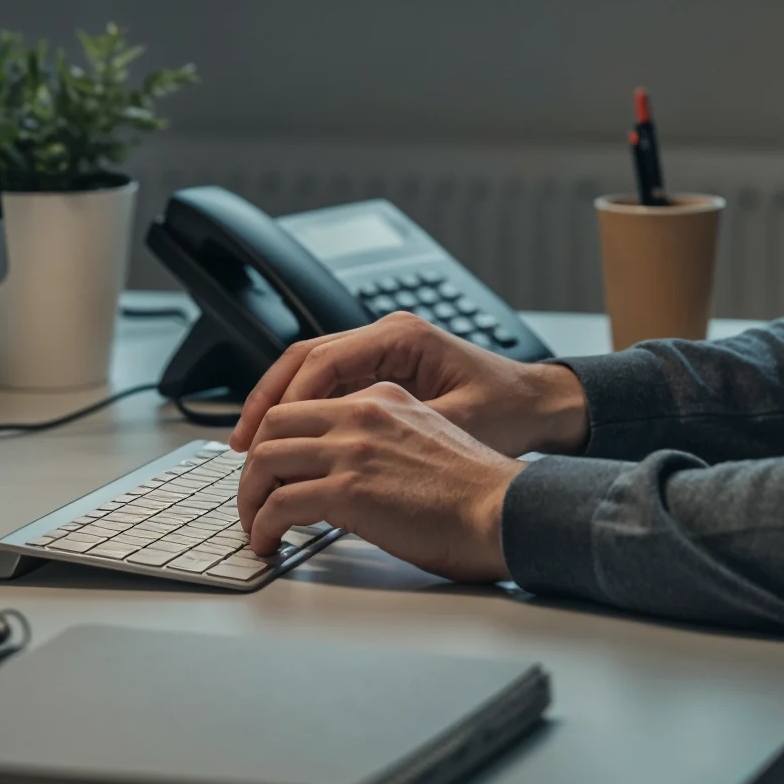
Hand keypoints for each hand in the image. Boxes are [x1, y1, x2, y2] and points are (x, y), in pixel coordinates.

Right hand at [229, 312, 587, 459]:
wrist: (541, 405)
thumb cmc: (507, 412)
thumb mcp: (452, 424)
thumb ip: (396, 428)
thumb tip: (340, 448)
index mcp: (401, 337)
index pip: (322, 360)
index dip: (285, 401)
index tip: (261, 437)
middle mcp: (388, 335)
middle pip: (306, 359)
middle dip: (269, 400)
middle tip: (242, 443)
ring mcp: (385, 351)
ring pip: (313, 371)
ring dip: (282, 406)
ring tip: (254, 446)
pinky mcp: (387, 371)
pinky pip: (332, 386)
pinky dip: (306, 411)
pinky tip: (291, 442)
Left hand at [235, 382, 520, 580]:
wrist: (503, 511)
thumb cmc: (476, 492)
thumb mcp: (427, 440)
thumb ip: (386, 440)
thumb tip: (348, 474)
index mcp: (384, 397)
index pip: (307, 403)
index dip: (277, 437)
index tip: (268, 466)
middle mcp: (363, 412)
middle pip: (275, 423)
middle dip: (252, 464)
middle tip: (251, 496)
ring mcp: (354, 448)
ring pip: (266, 460)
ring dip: (249, 498)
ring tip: (254, 526)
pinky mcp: (349, 489)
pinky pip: (279, 503)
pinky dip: (262, 526)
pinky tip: (268, 544)